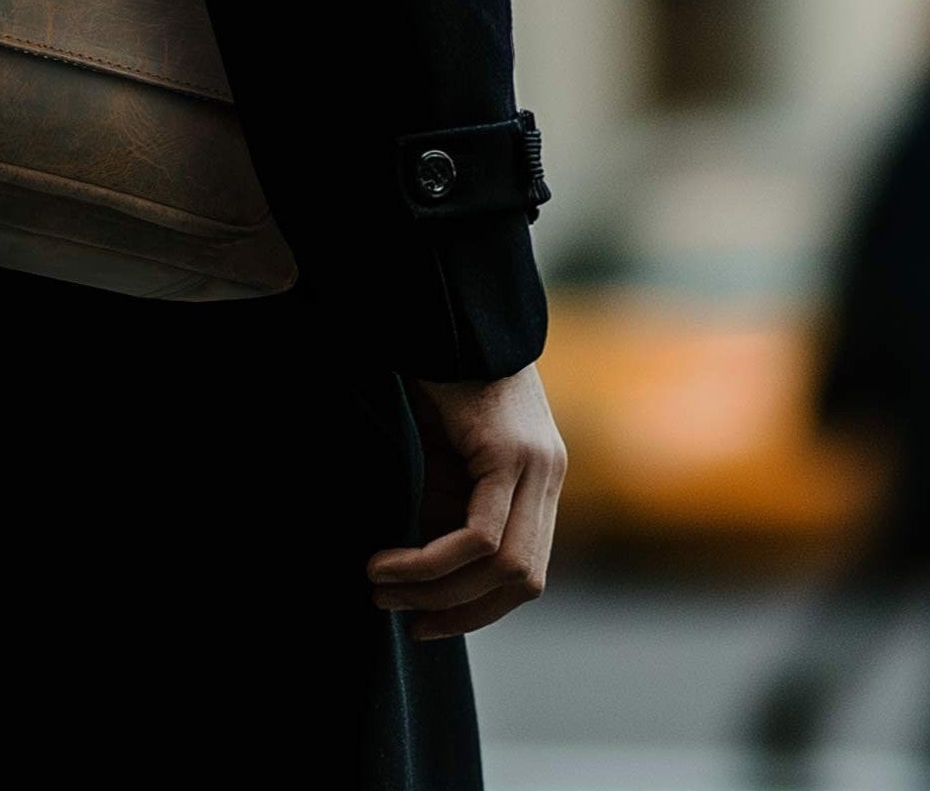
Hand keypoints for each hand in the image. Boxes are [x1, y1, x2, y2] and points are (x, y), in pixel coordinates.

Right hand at [367, 363, 564, 639]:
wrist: (439, 308)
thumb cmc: (431, 374)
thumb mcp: (439, 454)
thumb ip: (443, 506)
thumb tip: (420, 574)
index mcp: (538, 477)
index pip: (526, 574)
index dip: (478, 610)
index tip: (424, 621)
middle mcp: (548, 474)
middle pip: (524, 582)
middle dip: (459, 610)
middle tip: (397, 610)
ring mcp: (538, 464)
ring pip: (506, 567)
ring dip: (439, 591)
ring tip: (381, 584)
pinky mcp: (512, 452)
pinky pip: (482, 537)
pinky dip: (434, 562)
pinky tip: (390, 560)